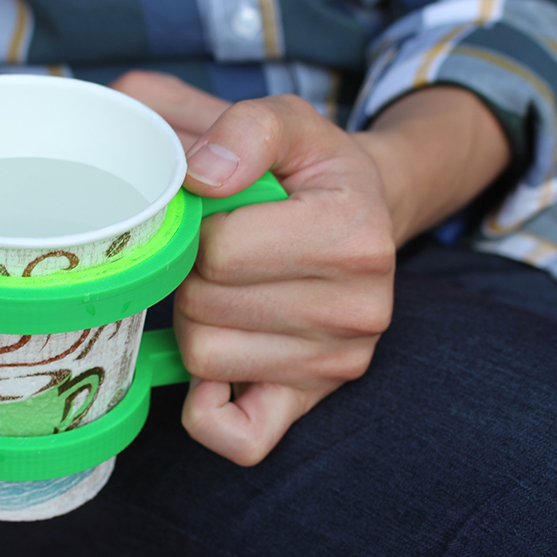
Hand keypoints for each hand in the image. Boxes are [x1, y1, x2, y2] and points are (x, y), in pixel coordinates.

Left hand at [111, 72, 507, 466]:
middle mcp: (360, 308)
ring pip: (205, 358)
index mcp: (353, 234)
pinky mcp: (314, 399)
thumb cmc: (313, 173)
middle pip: (205, 306)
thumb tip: (199, 175)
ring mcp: (340, 362)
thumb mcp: (288, 121)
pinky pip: (238, 435)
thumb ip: (244, 128)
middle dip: (191, 272)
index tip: (213, 211)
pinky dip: (207, 404)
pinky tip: (217, 361)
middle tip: (216, 251)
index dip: (195, 225)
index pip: (218, 249)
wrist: (366, 216)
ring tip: (227, 288)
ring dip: (197, 321)